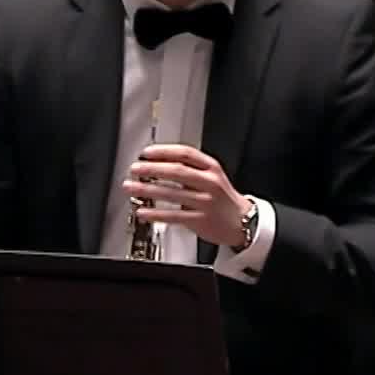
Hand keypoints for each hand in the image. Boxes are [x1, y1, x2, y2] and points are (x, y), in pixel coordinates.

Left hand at [124, 144, 254, 250]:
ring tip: (131, 187)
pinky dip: (155, 213)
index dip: (163, 151)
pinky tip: (143, 211)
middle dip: (151, 169)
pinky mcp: (200, 220)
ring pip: (171, 193)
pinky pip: (173, 216)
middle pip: (176, 172)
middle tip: (135, 169)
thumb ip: (189, 168)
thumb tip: (156, 162)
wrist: (243, 223)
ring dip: (147, 189)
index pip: (185, 154)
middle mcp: (209, 183)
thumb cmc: (222, 198)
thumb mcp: (212, 175)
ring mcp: (205, 202)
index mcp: (211, 168)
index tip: (145, 153)